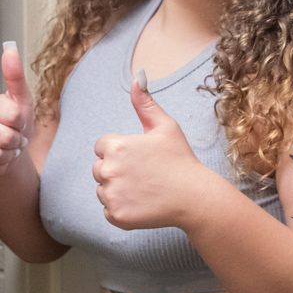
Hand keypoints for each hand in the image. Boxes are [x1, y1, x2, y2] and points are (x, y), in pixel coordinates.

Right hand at [0, 41, 35, 178]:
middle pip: (5, 138)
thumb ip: (15, 76)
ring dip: (8, 157)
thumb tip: (10, 49)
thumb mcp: (21, 100)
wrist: (9, 151)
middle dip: (16, 143)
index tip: (17, 122)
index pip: (12, 116)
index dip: (21, 124)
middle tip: (14, 139)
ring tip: (6, 149)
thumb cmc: (14, 124)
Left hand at [92, 71, 215, 229]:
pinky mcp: (116, 215)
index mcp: (116, 146)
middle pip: (99, 168)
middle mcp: (108, 170)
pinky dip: (121, 209)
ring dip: (117, 190)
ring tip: (144, 188)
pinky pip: (108, 210)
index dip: (121, 151)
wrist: (194, 197)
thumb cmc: (180, 159)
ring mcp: (111, 194)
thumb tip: (137, 77)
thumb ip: (145, 102)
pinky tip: (142, 203)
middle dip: (116, 170)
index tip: (140, 157)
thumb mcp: (165, 126)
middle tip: (144, 174)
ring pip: (102, 190)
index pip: (102, 147)